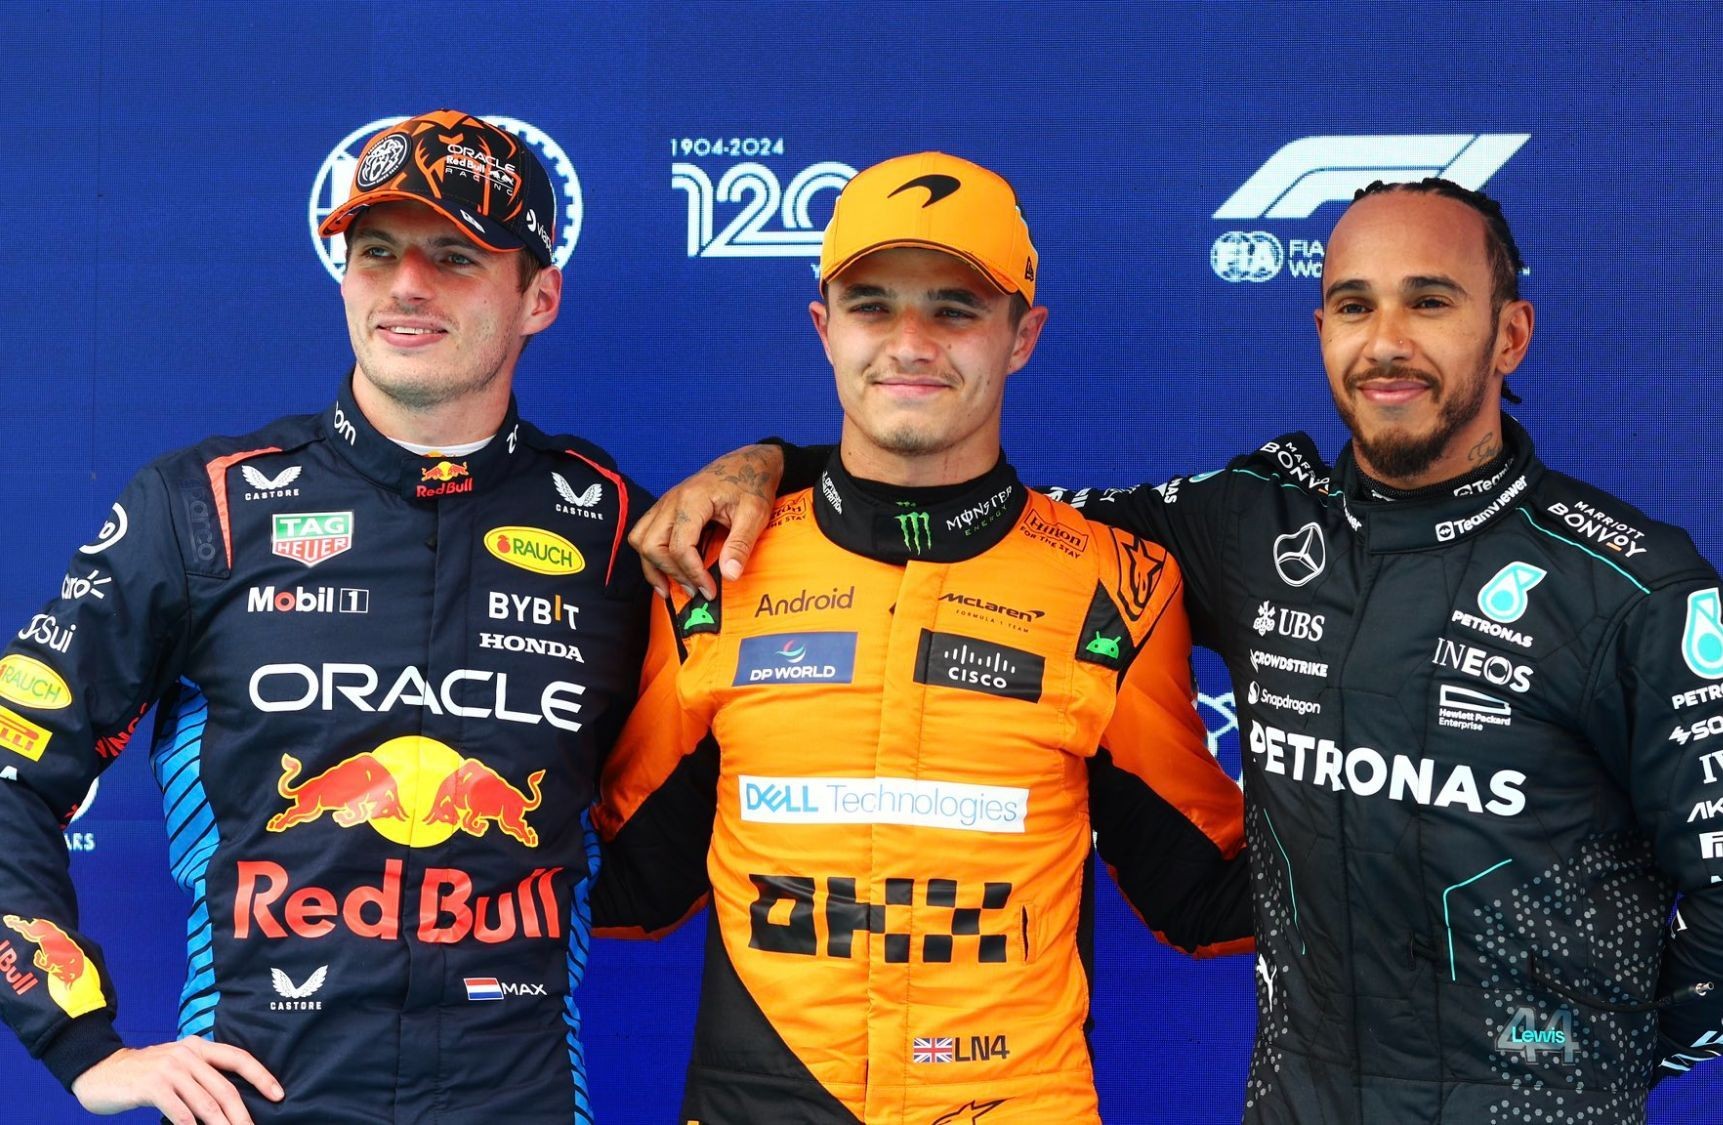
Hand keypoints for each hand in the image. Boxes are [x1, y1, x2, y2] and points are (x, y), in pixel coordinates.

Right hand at [72, 1038, 282, 1123]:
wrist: (100, 1072)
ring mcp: (169, 1070)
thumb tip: (230, 1101)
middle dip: (242, 1115)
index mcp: (197, 1047)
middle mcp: (187, 1055)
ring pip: (206, 1104)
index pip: (238, 1058)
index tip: (278, 1094)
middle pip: (225, 1089)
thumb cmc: (143, 1075)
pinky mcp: (152, 1087)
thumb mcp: (176, 1066)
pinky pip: (180, 1113)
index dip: (261, 1076)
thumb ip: (200, 1075)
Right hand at [630, 444, 783, 598]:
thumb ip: (740, 544)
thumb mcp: (755, 514)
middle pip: (651, 544)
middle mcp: (672, 500)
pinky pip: (645, 533)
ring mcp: (666, 503)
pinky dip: (651, 556)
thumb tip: (729, 576)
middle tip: (694, 590)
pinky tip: (665, 573)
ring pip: (641, 539)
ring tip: (670, 589)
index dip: (693, 573)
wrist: (749, 462)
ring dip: (653, 567)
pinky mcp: (667, 508)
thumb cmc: (752, 484)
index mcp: (692, 500)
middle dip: (669, 572)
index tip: (710, 590)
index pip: (680, 546)